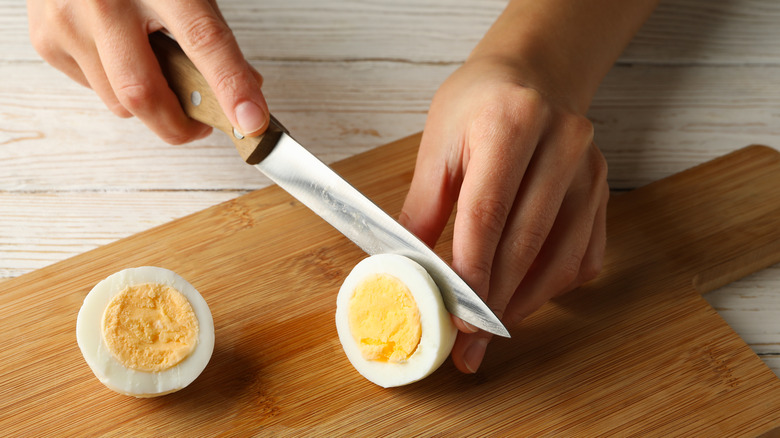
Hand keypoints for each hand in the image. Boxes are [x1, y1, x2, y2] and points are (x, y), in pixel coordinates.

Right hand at [27, 0, 268, 142]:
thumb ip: (211, 34)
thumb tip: (245, 91)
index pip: (204, 41)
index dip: (231, 86)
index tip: (251, 121)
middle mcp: (106, 2)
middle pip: (143, 92)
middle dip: (179, 126)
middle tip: (201, 127)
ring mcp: (68, 21)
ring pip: (118, 102)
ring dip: (148, 104)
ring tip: (158, 72)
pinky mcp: (47, 40)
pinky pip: (94, 89)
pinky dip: (115, 86)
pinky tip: (121, 54)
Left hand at [399, 56, 608, 372]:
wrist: (535, 74)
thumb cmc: (480, 103)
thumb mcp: (439, 142)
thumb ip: (423, 206)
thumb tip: (406, 266)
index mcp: (510, 124)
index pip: (488, 212)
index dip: (471, 270)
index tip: (456, 314)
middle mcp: (561, 145)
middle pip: (526, 241)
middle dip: (494, 301)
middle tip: (471, 343)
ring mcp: (589, 170)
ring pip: (561, 256)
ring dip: (525, 302)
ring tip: (492, 331)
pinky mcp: (602, 191)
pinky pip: (584, 255)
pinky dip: (554, 285)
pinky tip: (525, 298)